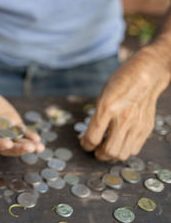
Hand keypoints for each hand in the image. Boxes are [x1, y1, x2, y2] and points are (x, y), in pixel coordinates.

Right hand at [0, 83, 44, 155]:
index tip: (7, 144)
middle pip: (5, 146)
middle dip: (17, 148)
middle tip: (29, 148)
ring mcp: (3, 129)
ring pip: (15, 141)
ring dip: (27, 145)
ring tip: (39, 147)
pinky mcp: (11, 123)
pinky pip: (21, 132)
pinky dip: (29, 136)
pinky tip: (38, 140)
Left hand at [80, 46, 170, 160]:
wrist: (146, 76)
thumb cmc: (121, 83)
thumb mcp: (102, 96)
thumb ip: (97, 116)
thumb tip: (89, 136)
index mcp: (107, 108)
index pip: (93, 137)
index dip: (85, 145)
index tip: (84, 142)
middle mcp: (123, 118)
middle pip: (109, 151)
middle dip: (98, 154)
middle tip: (95, 149)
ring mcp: (137, 125)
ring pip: (122, 154)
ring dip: (111, 155)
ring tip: (106, 148)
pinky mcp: (146, 128)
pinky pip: (134, 149)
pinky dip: (124, 150)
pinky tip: (120, 142)